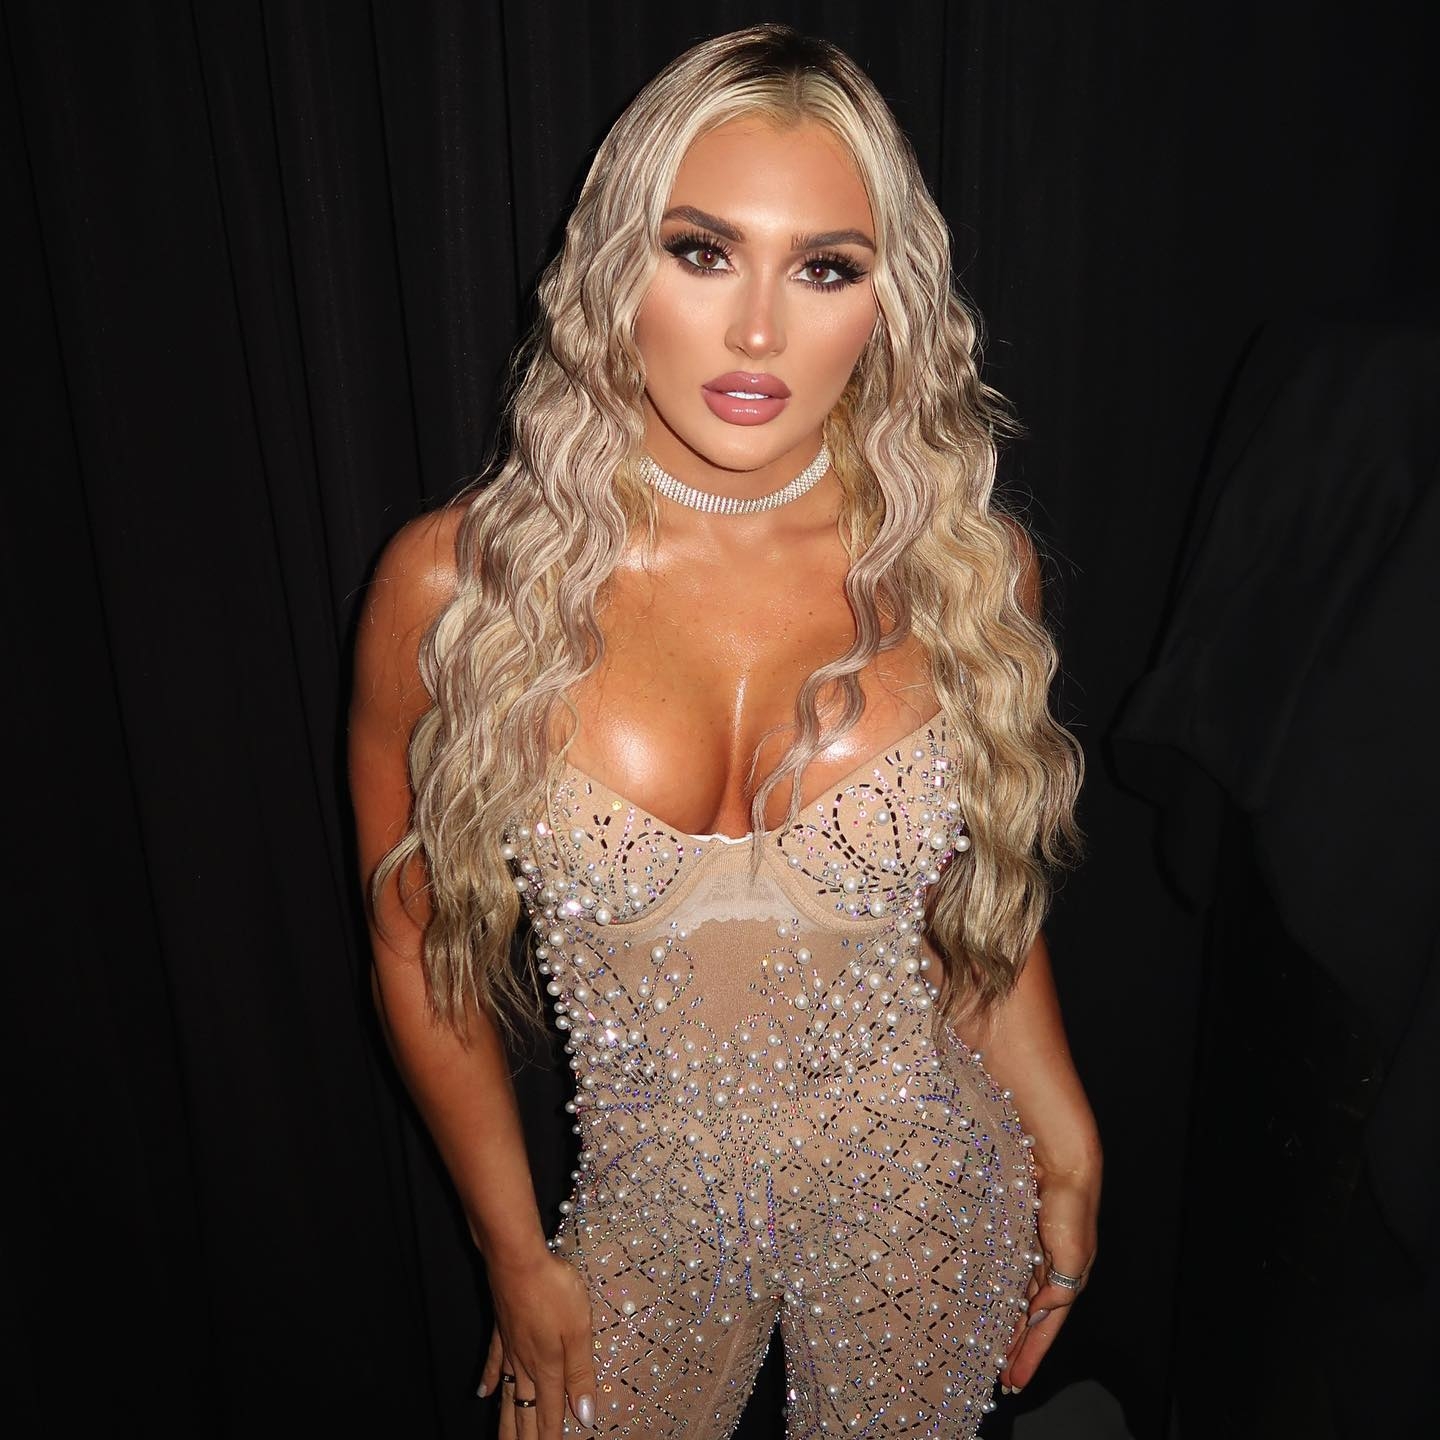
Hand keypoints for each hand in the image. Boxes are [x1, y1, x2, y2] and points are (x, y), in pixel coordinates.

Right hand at [478, 1249, 595, 1437]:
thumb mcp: (579, 1330)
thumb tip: (584, 1417)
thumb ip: (581, 1374)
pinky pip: (495, 1362)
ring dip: (506, 1421)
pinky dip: (490, 1380)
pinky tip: (484, 1393)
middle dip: (525, 1438)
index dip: (550, 1439)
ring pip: (508, 1394)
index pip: (549, 1414)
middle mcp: (526, 1364)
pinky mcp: (502, 1329)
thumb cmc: (553, 1289)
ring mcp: (511, 1347)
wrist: (517, 1259)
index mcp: (548, 1367)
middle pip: (524, 1411)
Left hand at [1001, 1166, 1098, 1392]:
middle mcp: (1049, 1273)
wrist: (1061, 1163)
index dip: (1031, 1356)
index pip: (1045, 1330)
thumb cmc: (1071, 1208)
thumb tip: (1039, 1314)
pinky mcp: (1016, 1238)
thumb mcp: (1073, 1255)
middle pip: (1030, 1322)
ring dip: (1005, 1328)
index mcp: (1067, 1281)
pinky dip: (996, 1295)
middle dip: (1017, 1351)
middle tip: (1000, 1380)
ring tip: (990, 1353)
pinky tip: (984, 1307)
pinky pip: (1006, 1275)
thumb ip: (1058, 1289)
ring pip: (1016, 1302)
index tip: (1015, 1383)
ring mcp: (1032, 1256)